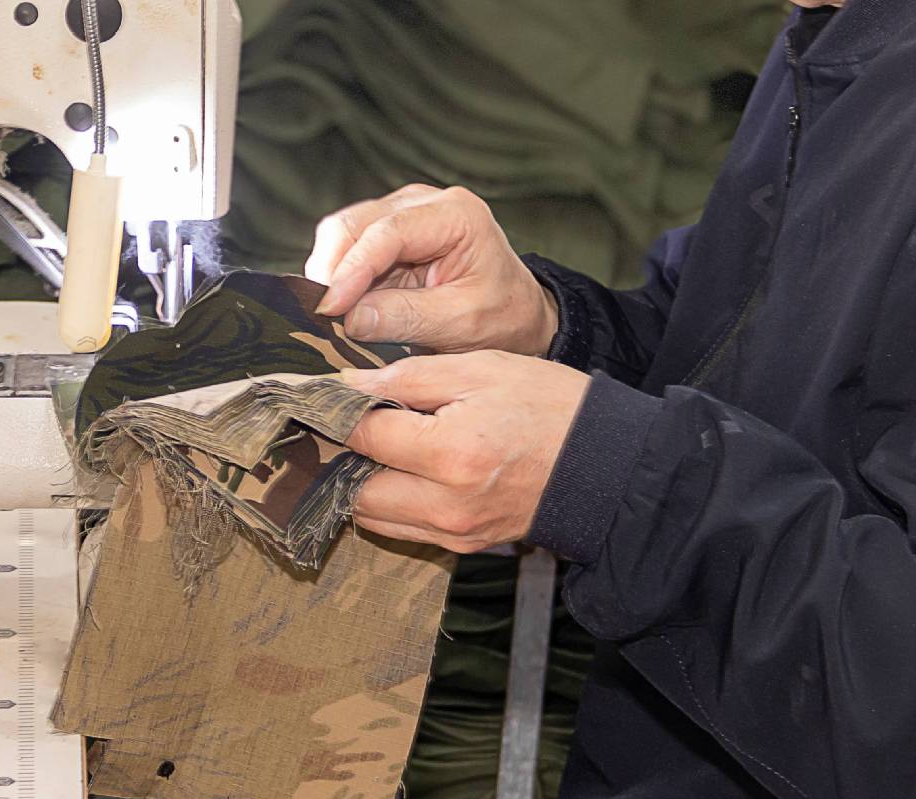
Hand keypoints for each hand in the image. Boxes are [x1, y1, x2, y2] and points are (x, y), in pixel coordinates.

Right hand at [305, 184, 559, 354]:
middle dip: (332, 269)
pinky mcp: (384, 232)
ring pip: (342, 232)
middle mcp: (423, 203)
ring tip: (335, 313)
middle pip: (354, 223)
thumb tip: (350, 318)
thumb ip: (407, 317)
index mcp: (455, 215)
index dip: (352, 269)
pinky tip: (344, 304)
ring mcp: (400, 212)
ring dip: (331, 273)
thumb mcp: (462, 323)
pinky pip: (346, 247)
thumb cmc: (499, 315)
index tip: (330, 307)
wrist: (514, 313)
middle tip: (323, 316)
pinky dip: (338, 276)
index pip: (388, 232)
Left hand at [341, 352, 589, 552]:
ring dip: (358, 481)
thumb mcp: (479, 369)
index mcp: (451, 453)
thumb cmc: (549, 406)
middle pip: (353, 489)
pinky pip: (403, 527)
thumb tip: (345, 385)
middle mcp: (447, 504)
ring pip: (373, 515)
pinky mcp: (463, 545)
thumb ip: (405, 378)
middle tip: (331, 423)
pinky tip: (395, 468)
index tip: (307, 396)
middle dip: (337, 455)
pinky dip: (388, 501)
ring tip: (363, 443)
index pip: (361, 435)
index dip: (330, 411)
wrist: (607, 464)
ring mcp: (455, 531)